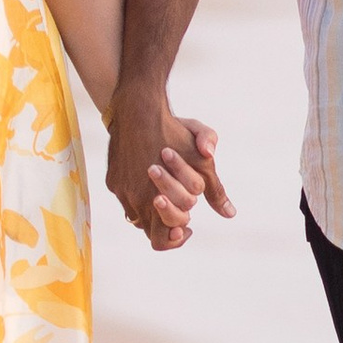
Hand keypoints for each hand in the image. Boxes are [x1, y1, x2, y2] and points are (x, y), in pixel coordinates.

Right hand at [109, 91, 232, 251]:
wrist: (138, 108)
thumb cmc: (174, 131)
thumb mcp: (203, 159)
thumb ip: (215, 189)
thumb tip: (230, 214)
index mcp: (159, 199)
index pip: (168, 234)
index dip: (179, 234)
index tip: (187, 226)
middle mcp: (136, 200)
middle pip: (152, 232)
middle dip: (169, 221)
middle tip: (181, 210)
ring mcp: (121, 191)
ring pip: (138, 218)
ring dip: (153, 212)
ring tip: (166, 196)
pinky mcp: (112, 181)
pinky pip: (125, 200)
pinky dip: (138, 197)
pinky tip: (150, 182)